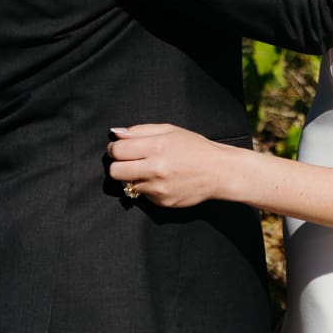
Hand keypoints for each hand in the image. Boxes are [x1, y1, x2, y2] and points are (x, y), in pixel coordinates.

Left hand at [106, 124, 238, 208]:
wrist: (218, 172)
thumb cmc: (194, 147)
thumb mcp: (169, 130)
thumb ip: (140, 131)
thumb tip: (116, 133)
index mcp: (157, 146)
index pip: (118, 150)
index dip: (113, 148)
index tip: (118, 148)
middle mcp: (156, 169)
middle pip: (115, 172)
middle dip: (117, 165)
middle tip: (127, 161)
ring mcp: (159, 188)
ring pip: (127, 185)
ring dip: (132, 178)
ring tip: (147, 170)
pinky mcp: (162, 202)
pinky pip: (143, 195)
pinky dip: (147, 187)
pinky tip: (161, 180)